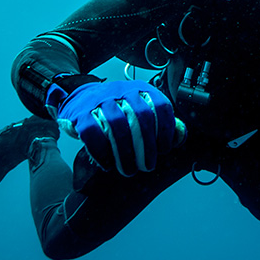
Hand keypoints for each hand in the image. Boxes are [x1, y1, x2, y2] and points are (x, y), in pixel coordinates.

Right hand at [47, 80, 180, 176]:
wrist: (80, 98)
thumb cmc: (116, 109)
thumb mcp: (141, 109)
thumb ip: (161, 122)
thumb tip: (179, 137)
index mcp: (142, 90)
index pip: (161, 106)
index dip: (166, 130)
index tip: (164, 149)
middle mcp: (123, 91)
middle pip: (141, 117)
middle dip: (147, 147)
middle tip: (148, 166)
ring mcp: (101, 100)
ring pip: (117, 126)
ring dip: (125, 154)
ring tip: (129, 170)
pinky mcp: (81, 113)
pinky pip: (92, 133)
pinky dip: (101, 152)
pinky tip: (107, 164)